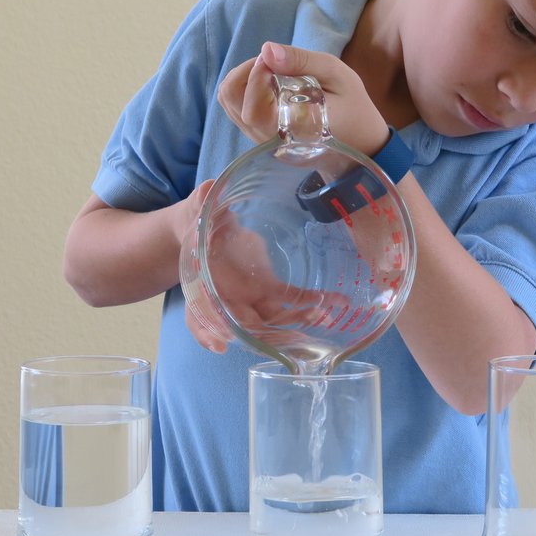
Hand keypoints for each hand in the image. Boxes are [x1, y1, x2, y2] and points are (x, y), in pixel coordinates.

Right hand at [181, 209, 350, 355]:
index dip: (207, 332)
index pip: (199, 316)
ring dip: (298, 320)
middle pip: (245, 326)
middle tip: (292, 338)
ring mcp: (253, 298)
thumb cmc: (198, 223)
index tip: (220, 345)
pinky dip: (315, 301)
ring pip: (274, 319)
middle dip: (270, 334)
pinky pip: (294, 299)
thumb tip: (206, 190)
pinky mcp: (271, 290)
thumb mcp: (196, 212)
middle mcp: (229, 300)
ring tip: (322, 316)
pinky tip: (338, 301)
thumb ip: (200, 205)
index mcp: (203, 287)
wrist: (209, 229)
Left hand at [218, 42, 390, 155]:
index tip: (273, 58)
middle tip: (270, 61)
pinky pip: (236, 110)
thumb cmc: (354, 108)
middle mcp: (270, 140)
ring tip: (269, 70)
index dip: (254, 75)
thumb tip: (266, 49)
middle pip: (231, 102)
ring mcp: (262, 142)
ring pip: (229, 105)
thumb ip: (302, 61)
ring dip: (241, 79)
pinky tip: (267, 83)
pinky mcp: (259, 138)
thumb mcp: (338, 76)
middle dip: (243, 72)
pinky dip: (244, 89)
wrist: (360, 144)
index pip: (252, 108)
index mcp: (291, 131)